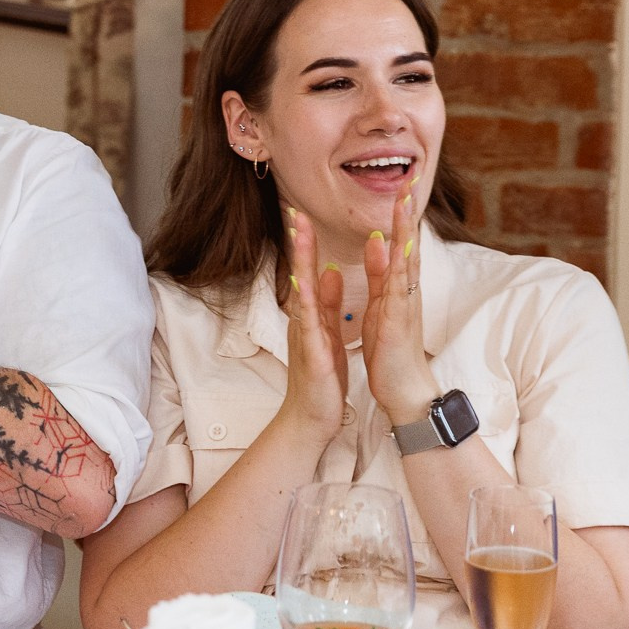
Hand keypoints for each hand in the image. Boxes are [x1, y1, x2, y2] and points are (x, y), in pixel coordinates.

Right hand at [278, 204, 348, 439]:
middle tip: (297, 212)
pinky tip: (306, 284)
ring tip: (300, 237)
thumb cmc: (321, 377)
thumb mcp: (328, 333)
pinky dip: (308, 302)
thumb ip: (330, 302)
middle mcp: (304, 319)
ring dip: (301, 262)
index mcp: (313, 314)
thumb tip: (331, 270)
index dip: (308, 243)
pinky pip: (310, 322)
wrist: (312, 416)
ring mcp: (305, 333)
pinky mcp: (312, 351)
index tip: (305, 215)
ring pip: (303, 290)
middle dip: (301, 243)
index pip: (310, 271)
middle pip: (301, 273)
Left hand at [361, 193, 435, 423]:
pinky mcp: (398, 320)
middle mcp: (407, 290)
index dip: (400, 214)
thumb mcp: (381, 303)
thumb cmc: (391, 348)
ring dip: (405, 230)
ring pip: (407, 259)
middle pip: (409, 243)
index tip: (401, 184)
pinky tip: (395, 248)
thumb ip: (380, 274)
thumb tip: (379, 242)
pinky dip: (396, 267)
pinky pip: (397, 290)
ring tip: (405, 201)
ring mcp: (405, 303)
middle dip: (408, 211)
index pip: (401, 242)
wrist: (404, 388)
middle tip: (410, 178)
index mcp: (399, 286)